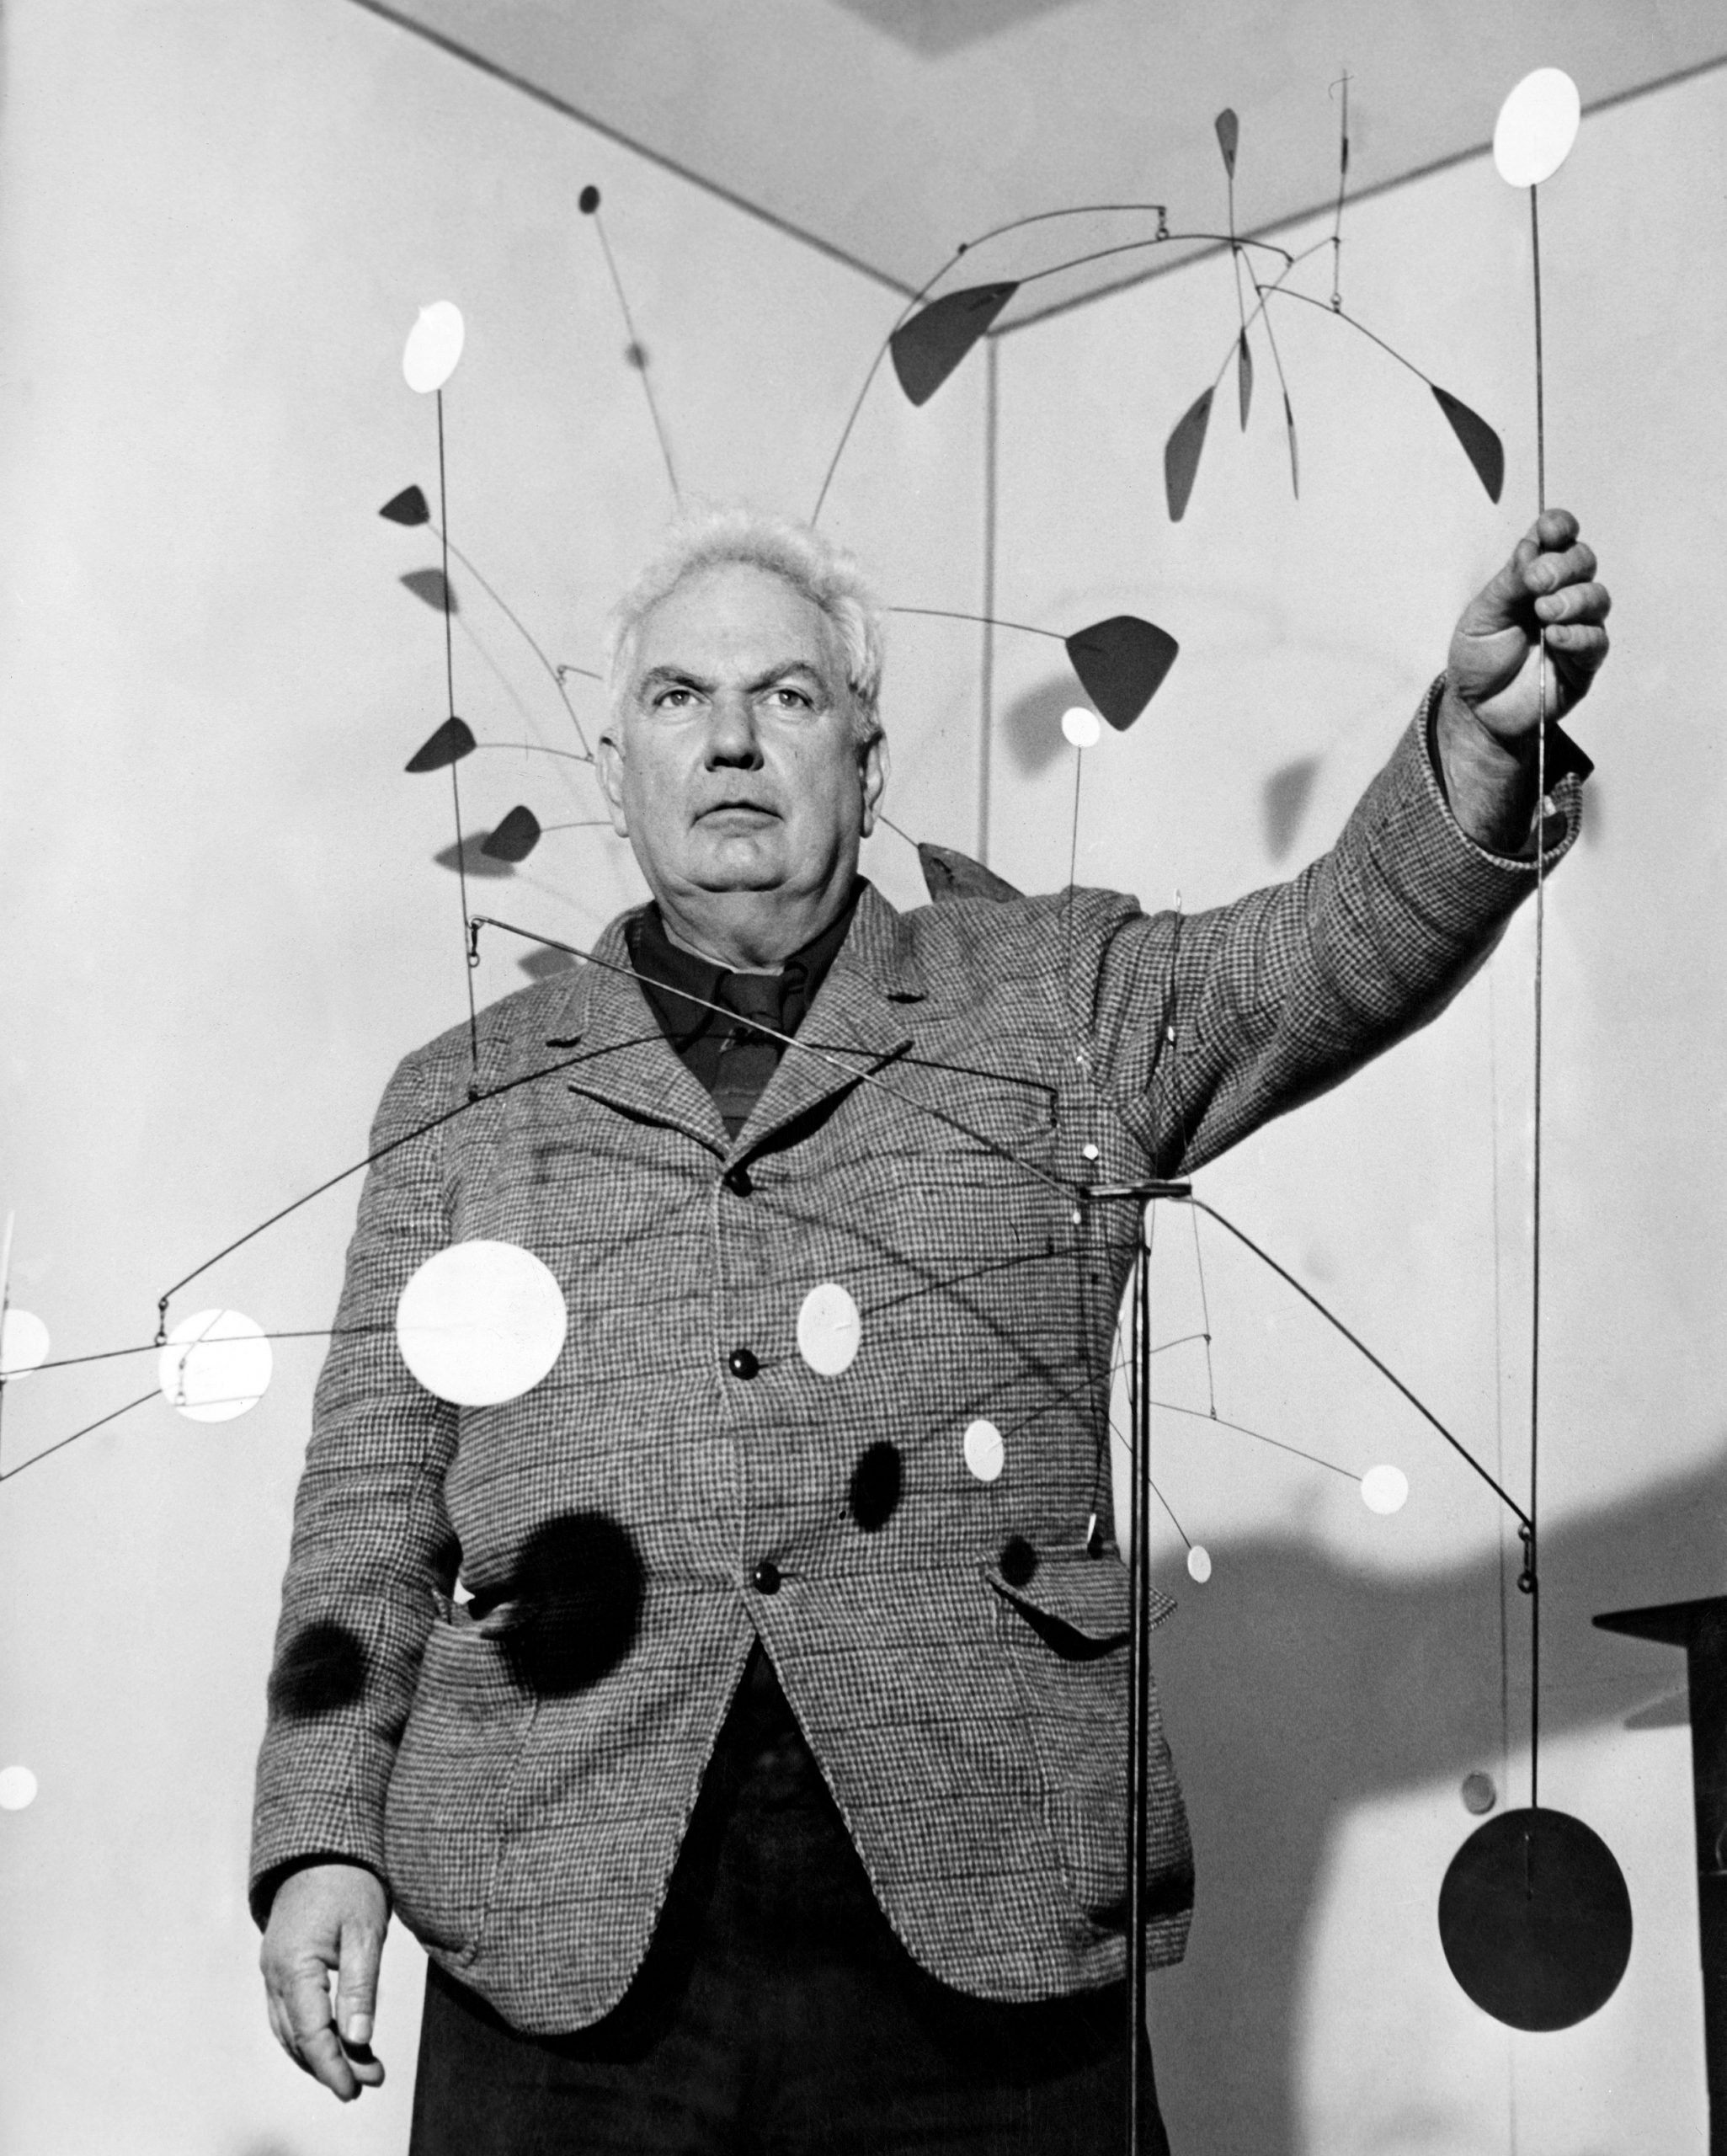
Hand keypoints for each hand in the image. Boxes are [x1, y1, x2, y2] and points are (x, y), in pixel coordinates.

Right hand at [260, 1861, 388, 2100]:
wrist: (320, 1845)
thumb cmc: (347, 1882)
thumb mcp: (364, 1931)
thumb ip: (360, 1988)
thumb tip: (360, 2039)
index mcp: (293, 1967)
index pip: (313, 2035)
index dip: (335, 2066)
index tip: (359, 2087)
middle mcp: (274, 1974)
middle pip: (299, 2039)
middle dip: (332, 2065)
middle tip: (369, 2080)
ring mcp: (272, 1970)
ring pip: (289, 2030)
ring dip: (319, 2054)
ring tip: (358, 2068)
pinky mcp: (279, 1965)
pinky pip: (287, 2013)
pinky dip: (308, 2035)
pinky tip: (333, 2041)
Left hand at [1446, 508, 1610, 744]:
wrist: (1476, 708)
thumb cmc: (1478, 656)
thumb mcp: (1482, 615)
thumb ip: (1508, 583)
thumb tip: (1532, 548)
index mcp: (1535, 575)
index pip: (1559, 538)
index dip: (1559, 527)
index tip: (1549, 530)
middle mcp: (1563, 594)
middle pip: (1583, 561)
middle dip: (1563, 566)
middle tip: (1536, 582)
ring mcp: (1578, 626)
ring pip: (1597, 597)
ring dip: (1572, 599)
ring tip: (1544, 612)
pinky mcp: (1585, 661)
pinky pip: (1595, 640)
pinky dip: (1576, 635)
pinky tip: (1554, 637)